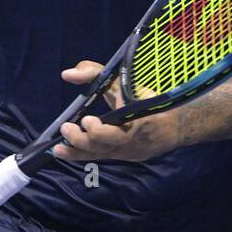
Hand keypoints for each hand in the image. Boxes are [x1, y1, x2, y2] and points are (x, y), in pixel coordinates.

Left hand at [53, 60, 181, 162]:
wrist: (174, 125)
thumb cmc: (144, 98)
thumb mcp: (123, 81)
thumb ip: (95, 73)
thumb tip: (67, 74)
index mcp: (138, 119)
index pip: (118, 128)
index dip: (101, 131)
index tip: (87, 121)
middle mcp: (133, 139)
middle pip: (107, 145)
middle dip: (85, 140)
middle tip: (66, 129)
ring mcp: (128, 151)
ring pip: (102, 155)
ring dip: (78, 152)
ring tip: (58, 148)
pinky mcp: (124, 157)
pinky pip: (101, 157)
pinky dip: (82, 155)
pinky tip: (65, 152)